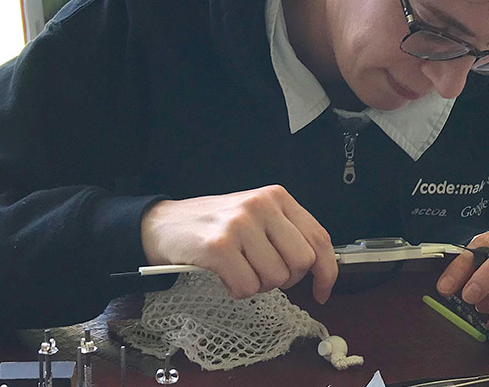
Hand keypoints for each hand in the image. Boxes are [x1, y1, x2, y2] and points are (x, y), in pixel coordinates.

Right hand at [139, 185, 337, 302]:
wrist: (162, 223)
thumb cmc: (212, 225)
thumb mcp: (256, 217)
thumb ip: (286, 233)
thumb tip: (319, 269)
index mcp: (276, 197)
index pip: (319, 238)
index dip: (327, 271)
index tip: (323, 291)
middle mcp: (262, 206)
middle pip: (301, 262)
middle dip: (286, 279)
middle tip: (263, 274)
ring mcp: (240, 224)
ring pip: (275, 278)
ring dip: (257, 285)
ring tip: (238, 269)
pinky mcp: (219, 246)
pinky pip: (247, 287)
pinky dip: (237, 290)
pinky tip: (224, 275)